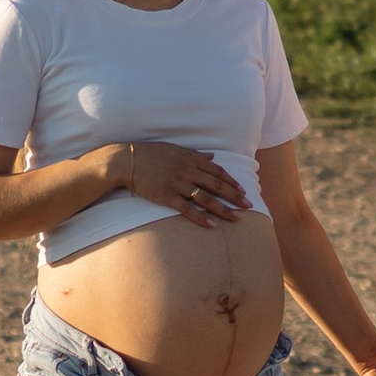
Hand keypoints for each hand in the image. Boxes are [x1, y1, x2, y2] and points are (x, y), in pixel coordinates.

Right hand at [117, 140, 251, 227]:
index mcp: (191, 158)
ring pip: (206, 198)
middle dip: (234, 196)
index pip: (217, 171)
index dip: (232, 182)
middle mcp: (187, 171)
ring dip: (223, 209)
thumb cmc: (151, 154)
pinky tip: (212, 225)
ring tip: (237, 218)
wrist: (127, 160)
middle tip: (248, 206)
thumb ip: (195, 154)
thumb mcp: (175, 149)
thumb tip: (213, 157)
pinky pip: (187, 209)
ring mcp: (177, 184)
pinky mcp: (166, 196)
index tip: (243, 191)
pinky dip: (201, 217)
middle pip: (216, 185)